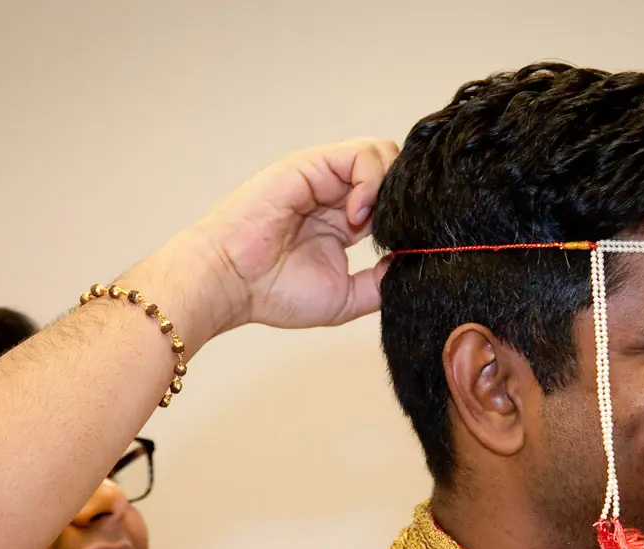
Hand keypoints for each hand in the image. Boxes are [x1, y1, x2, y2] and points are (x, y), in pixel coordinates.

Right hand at [147, 138, 399, 336]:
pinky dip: (371, 180)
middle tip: (393, 231)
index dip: (407, 216)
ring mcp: (324, 176)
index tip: (405, 245)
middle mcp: (335, 194)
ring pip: (382, 155)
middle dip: (403, 198)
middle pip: (392, 172)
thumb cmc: (272, 293)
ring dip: (387, 189)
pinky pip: (361, 155)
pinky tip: (358, 215)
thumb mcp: (345, 299)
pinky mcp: (312, 165)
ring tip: (369, 225)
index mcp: (343, 221)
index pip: (391, 200)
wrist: (231, 282)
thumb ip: (380, 283)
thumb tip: (412, 266)